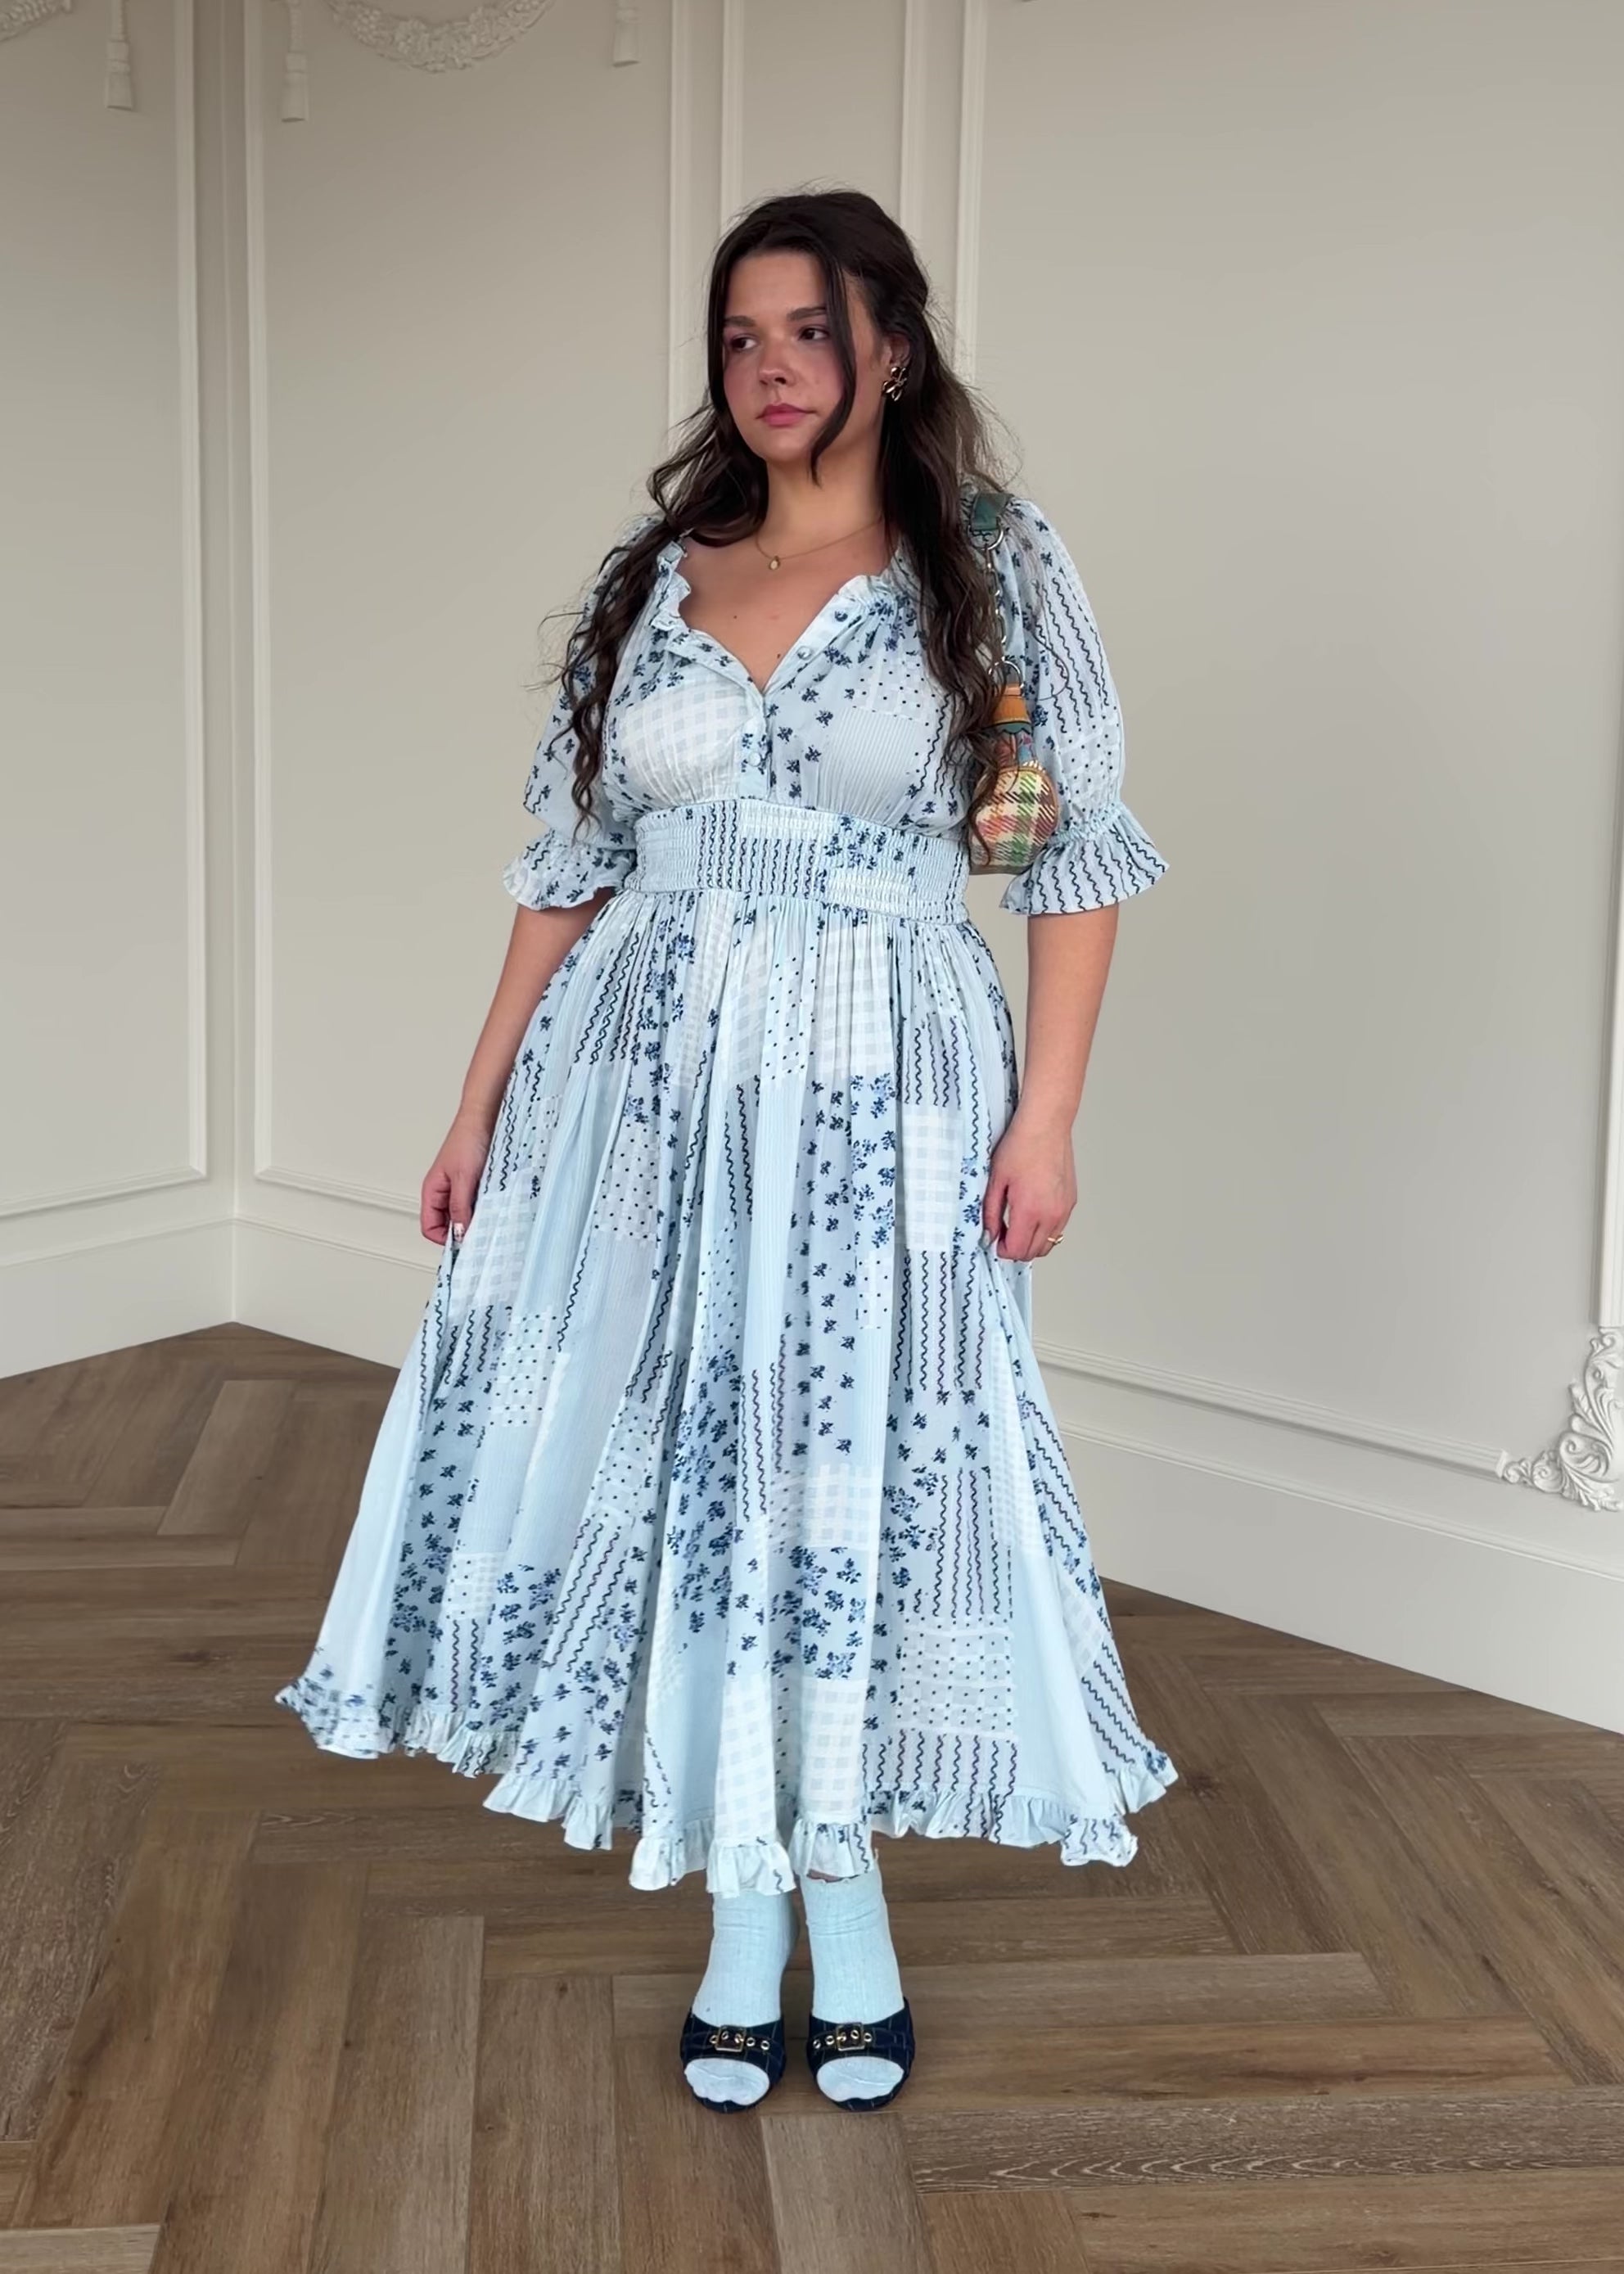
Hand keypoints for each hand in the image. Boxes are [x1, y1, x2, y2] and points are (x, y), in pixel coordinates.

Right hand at [421, 1107, 493, 1245]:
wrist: (484, 1119)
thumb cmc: (468, 1140)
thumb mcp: (464, 1178)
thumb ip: (460, 1207)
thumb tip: (460, 1233)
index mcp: (432, 1190)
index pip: (430, 1227)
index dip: (444, 1239)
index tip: (464, 1243)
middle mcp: (443, 1191)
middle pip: (446, 1224)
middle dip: (461, 1230)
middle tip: (479, 1234)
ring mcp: (458, 1188)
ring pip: (461, 1215)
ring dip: (474, 1218)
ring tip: (487, 1216)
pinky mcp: (473, 1183)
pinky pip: (474, 1204)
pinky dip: (482, 1208)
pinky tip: (492, 1205)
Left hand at [981, 1107, 1076, 1261]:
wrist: (1045, 1125)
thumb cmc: (1021, 1146)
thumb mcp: (996, 1180)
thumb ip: (991, 1213)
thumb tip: (989, 1235)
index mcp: (1030, 1210)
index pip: (1018, 1251)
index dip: (1003, 1250)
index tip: (995, 1240)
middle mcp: (1051, 1214)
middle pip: (1033, 1252)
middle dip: (1016, 1249)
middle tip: (1004, 1233)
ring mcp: (1064, 1209)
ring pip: (1048, 1244)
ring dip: (1031, 1241)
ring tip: (1018, 1223)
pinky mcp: (1071, 1202)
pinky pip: (1058, 1229)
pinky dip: (1044, 1230)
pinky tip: (1032, 1213)